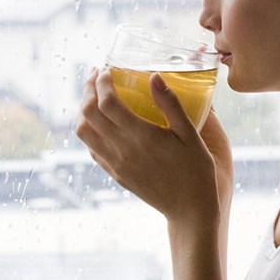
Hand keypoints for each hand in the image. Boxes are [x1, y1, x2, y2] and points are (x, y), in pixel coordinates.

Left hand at [76, 67, 229, 223]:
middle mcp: (122, 149)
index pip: (106, 102)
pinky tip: (102, 123)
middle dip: (88, 90)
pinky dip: (90, 130)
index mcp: (140, 136)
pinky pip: (92, 149)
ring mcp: (115, 164)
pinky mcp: (115, 174)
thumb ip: (170, 104)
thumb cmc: (196, 170)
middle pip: (88, 114)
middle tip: (97, 76)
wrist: (189, 210)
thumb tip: (153, 76)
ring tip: (95, 97)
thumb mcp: (190, 134)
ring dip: (84, 111)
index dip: (102, 82)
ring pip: (83, 133)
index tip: (107, 69)